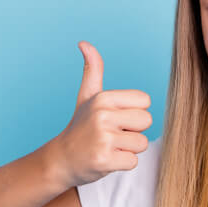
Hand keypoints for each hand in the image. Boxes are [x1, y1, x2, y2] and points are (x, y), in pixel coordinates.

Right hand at [50, 41, 152, 187]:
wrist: (61, 160)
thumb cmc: (80, 127)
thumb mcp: (86, 96)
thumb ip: (93, 70)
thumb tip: (84, 43)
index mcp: (103, 98)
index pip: (145, 101)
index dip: (134, 112)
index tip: (116, 118)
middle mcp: (102, 115)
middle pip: (146, 121)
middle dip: (134, 131)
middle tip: (112, 135)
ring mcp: (103, 138)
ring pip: (141, 143)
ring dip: (128, 149)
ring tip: (109, 147)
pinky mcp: (104, 160)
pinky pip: (133, 161)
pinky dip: (122, 163)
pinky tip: (107, 159)